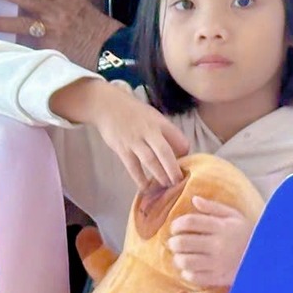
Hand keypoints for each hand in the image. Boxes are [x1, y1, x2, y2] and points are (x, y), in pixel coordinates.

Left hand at [0, 0, 120, 67]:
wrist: (113, 53)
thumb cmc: (100, 31)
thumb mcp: (83, 8)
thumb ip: (62, 4)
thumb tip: (41, 2)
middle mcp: (57, 11)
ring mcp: (52, 31)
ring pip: (20, 22)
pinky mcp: (49, 49)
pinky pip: (27, 45)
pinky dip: (13, 46)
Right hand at [71, 82, 189, 189]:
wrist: (108, 105)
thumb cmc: (134, 112)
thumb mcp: (153, 116)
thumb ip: (164, 132)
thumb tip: (177, 152)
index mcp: (161, 123)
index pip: (179, 139)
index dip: (184, 153)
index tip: (184, 163)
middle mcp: (149, 131)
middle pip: (165, 152)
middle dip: (173, 170)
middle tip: (179, 183)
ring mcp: (135, 140)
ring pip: (150, 161)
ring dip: (159, 175)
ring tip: (166, 186)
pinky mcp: (122, 148)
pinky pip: (133, 167)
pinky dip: (140, 179)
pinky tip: (145, 188)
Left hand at [169, 196, 254, 287]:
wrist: (266, 257)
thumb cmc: (246, 233)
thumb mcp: (234, 216)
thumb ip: (213, 207)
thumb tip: (194, 199)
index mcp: (221, 226)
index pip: (190, 222)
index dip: (177, 224)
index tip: (174, 228)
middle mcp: (218, 244)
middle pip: (183, 242)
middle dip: (173, 242)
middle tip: (174, 243)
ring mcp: (218, 262)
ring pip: (186, 261)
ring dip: (178, 258)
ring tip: (180, 256)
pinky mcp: (219, 277)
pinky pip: (195, 277)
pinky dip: (187, 273)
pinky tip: (189, 269)